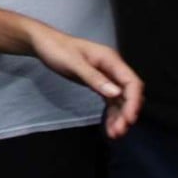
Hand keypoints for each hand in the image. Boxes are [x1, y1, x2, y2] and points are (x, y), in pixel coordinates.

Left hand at [27, 24, 143, 138]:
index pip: (132, 82)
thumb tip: (116, 94)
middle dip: (127, 113)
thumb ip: (94, 78)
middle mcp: (112, 68)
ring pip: (121, 100)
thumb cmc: (57, 49)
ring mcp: (106, 76)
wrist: (43, 43)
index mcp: (110, 59)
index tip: (129, 119)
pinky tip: (110, 126)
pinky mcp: (98, 83)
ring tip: (115, 134)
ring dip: (120, 116)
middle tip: (119, 131)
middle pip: (129, 93)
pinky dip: (112, 113)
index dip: (134, 102)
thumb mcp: (73, 63)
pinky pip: (110, 100)